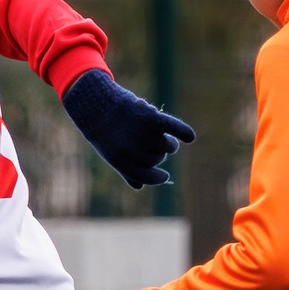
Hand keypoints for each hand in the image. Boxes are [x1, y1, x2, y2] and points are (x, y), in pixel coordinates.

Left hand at [60, 69, 194, 189]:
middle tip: (149, 141)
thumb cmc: (106, 132)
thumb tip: (139, 185)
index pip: (147, 177)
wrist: (98, 104)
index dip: (158, 178)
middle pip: (158, 159)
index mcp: (121, 161)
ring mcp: (142, 133)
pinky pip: (174, 128)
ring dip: (169, 143)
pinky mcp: (151, 117)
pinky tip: (190, 138)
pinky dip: (184, 132)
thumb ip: (125, 170)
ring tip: (163, 136)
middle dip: (158, 153)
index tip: (164, 176)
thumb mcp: (111, 153)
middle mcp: (132, 149)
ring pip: (168, 147)